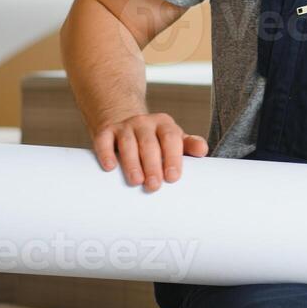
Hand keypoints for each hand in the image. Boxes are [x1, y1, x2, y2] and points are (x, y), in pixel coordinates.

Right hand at [91, 113, 208, 191]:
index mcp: (165, 124)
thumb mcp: (174, 138)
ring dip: (131, 163)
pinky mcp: (106, 131)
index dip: (173, 158)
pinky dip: (106, 153)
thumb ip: (189, 145)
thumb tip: (203, 150)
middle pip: (149, 143)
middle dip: (152, 165)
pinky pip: (103, 140)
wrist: (125, 121)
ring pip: (128, 143)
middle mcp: (144, 123)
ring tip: (135, 181)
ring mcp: (124, 126)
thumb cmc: (156, 138)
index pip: (171, 139)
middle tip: (154, 185)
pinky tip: (110, 167)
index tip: (173, 178)